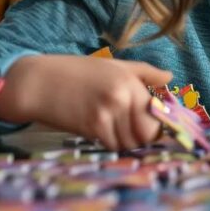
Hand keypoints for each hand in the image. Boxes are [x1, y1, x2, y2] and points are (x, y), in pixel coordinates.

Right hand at [0, 55, 172, 150]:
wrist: (38, 82)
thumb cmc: (78, 72)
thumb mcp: (114, 65)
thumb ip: (145, 73)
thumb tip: (171, 77)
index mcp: (130, 82)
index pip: (157, 115)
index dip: (158, 124)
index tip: (152, 126)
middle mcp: (121, 98)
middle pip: (147, 134)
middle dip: (144, 138)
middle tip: (134, 131)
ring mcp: (106, 114)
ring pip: (129, 143)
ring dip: (126, 142)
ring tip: (115, 129)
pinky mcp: (90, 128)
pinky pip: (111, 145)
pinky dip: (110, 144)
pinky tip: (101, 132)